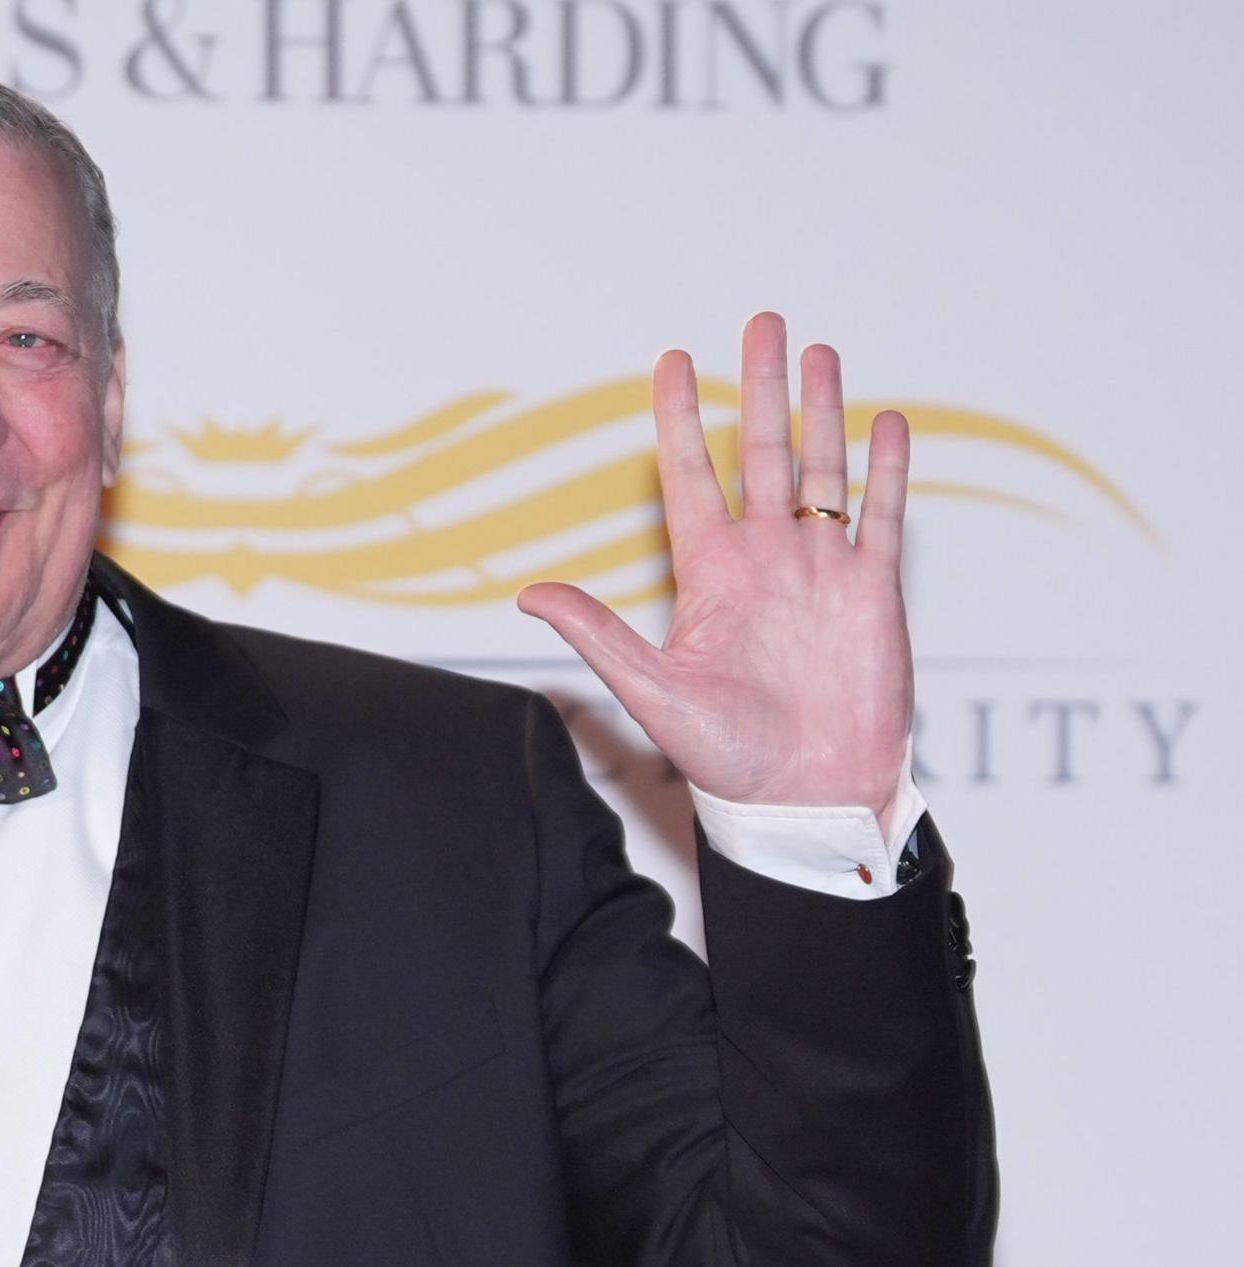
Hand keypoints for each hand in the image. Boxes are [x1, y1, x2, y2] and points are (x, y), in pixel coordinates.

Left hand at [516, 311, 912, 828]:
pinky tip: (888, 423)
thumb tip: (527, 593)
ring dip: (822, 410)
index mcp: (708, 573)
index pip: (688, 475)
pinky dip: (888, 469)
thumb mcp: (650, 689)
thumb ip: (596, 633)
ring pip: (822, 470)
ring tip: (818, 351)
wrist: (804, 797)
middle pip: (763, 452)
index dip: (681, 417)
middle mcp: (764, 559)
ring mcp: (820, 570)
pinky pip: (881, 516)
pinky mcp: (872, 592)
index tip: (672, 359)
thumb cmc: (724, 756)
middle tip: (761, 321)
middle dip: (762, 387)